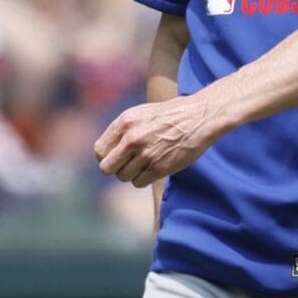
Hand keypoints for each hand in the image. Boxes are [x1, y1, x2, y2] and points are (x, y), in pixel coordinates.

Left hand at [95, 94, 222, 187]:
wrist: (198, 117)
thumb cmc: (168, 116)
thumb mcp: (140, 114)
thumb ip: (121, 131)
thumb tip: (105, 152)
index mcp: (124, 122)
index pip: (99, 150)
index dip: (106, 156)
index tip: (116, 156)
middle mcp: (132, 138)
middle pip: (107, 168)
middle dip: (115, 168)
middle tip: (127, 163)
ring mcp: (146, 154)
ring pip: (123, 177)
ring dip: (132, 173)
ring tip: (145, 162)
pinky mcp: (159, 168)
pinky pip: (138, 183)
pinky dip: (143, 179)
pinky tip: (153, 168)